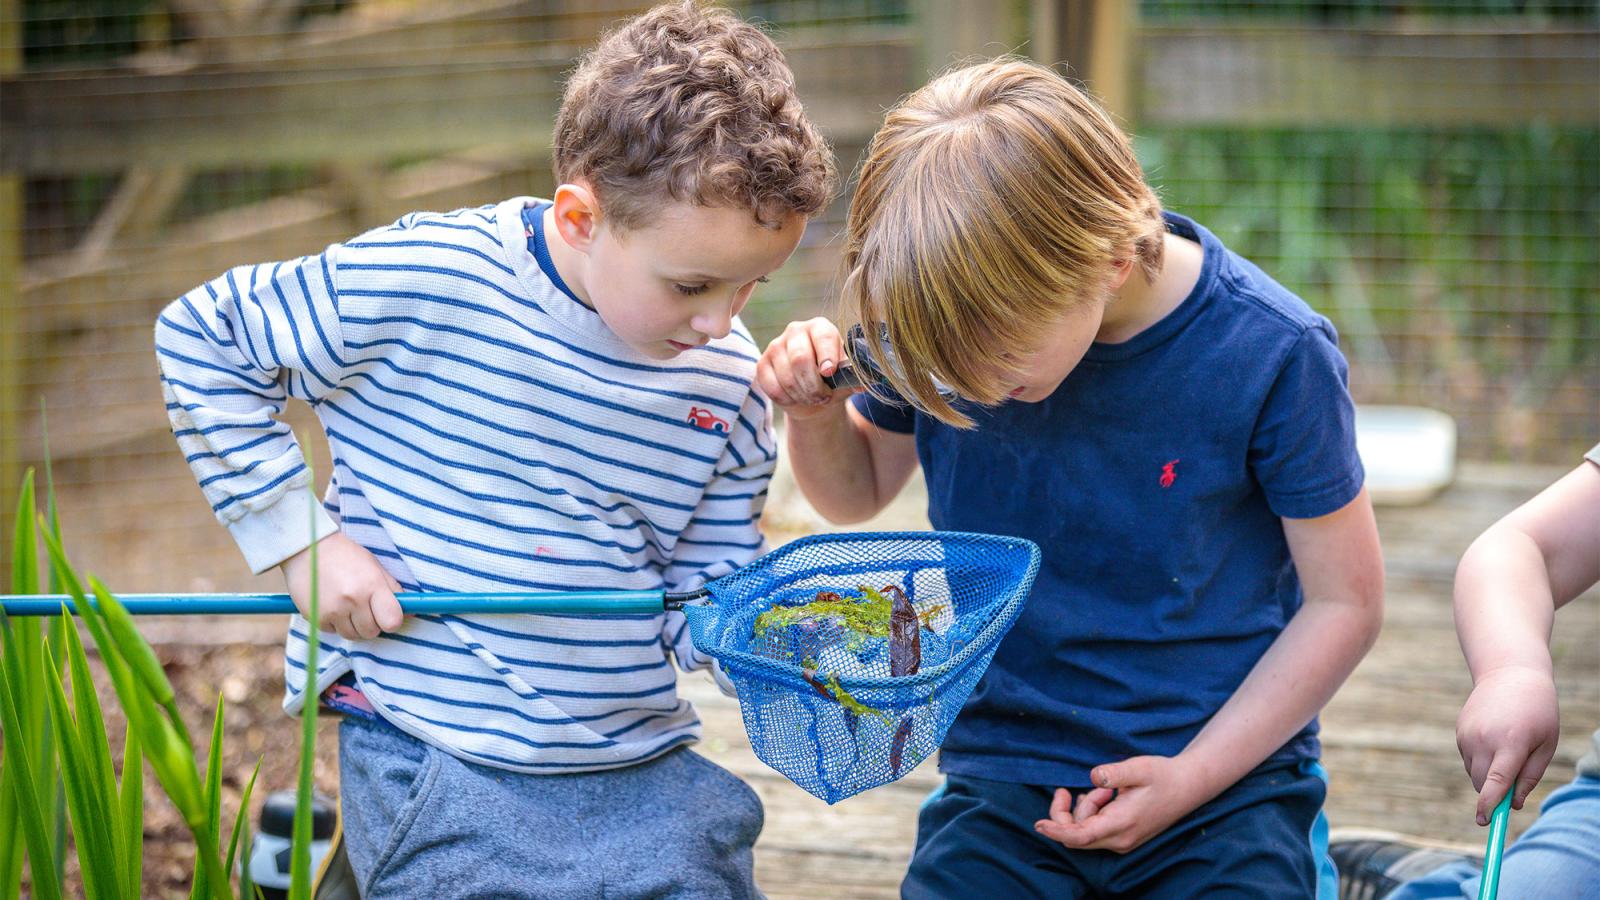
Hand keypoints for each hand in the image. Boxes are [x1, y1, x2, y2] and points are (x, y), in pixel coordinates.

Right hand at [279, 531, 404, 639]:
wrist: (309, 547)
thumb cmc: (347, 556)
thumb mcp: (375, 567)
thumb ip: (393, 590)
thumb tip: (411, 613)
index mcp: (372, 585)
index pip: (392, 621)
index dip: (392, 620)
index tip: (388, 614)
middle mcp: (352, 600)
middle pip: (372, 632)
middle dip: (372, 623)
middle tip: (365, 607)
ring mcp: (333, 611)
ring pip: (353, 636)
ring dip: (354, 626)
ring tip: (348, 605)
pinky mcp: (316, 618)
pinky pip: (334, 632)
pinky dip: (336, 624)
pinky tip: (333, 606)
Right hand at [756, 317, 858, 420]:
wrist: (813, 394)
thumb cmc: (833, 380)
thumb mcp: (847, 376)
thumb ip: (854, 376)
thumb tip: (864, 382)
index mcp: (820, 327)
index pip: (822, 337)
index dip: (826, 356)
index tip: (830, 372)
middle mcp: (796, 331)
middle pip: (800, 359)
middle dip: (814, 385)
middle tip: (823, 396)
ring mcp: (776, 346)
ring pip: (787, 378)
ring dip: (803, 396)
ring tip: (813, 399)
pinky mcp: (762, 364)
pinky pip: (772, 387)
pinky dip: (787, 400)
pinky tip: (796, 398)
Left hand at [1034, 755, 1203, 853]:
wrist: (1188, 787)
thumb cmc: (1163, 775)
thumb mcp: (1139, 767)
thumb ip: (1114, 773)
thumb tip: (1094, 776)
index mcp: (1121, 824)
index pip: (1080, 836)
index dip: (1057, 831)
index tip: (1039, 824)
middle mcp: (1119, 839)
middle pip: (1076, 836)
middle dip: (1065, 813)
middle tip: (1068, 790)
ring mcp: (1121, 841)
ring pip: (1084, 832)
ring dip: (1084, 809)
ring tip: (1105, 790)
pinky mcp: (1123, 837)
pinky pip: (1094, 830)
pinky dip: (1091, 813)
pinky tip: (1103, 796)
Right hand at [1455, 664, 1558, 824]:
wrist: (1510, 674)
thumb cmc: (1537, 712)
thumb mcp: (1546, 744)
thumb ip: (1530, 776)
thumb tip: (1515, 804)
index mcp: (1511, 743)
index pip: (1496, 782)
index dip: (1490, 805)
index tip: (1485, 822)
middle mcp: (1484, 739)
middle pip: (1482, 783)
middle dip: (1494, 793)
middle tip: (1513, 787)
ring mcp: (1468, 735)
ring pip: (1474, 773)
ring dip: (1488, 775)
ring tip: (1507, 750)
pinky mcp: (1460, 731)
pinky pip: (1468, 759)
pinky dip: (1480, 761)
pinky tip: (1494, 740)